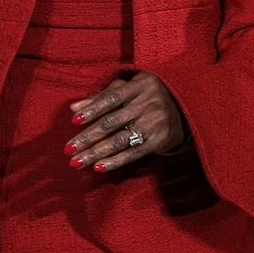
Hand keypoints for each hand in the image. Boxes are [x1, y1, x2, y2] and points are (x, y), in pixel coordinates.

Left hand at [63, 71, 185, 172]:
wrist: (185, 107)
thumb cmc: (149, 94)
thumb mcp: (129, 88)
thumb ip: (102, 96)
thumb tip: (73, 108)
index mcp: (139, 85)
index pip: (111, 98)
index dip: (92, 109)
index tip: (73, 122)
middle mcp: (148, 103)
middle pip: (112, 122)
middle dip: (88, 137)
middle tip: (68, 150)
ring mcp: (154, 123)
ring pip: (120, 140)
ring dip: (96, 152)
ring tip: (77, 162)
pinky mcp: (159, 141)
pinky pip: (133, 153)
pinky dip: (115, 161)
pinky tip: (98, 167)